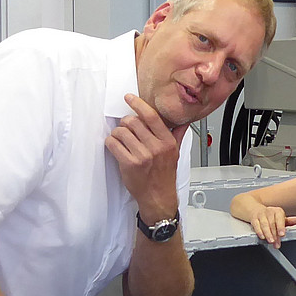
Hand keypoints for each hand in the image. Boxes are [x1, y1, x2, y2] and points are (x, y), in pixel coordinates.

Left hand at [105, 94, 184, 218]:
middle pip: (132, 121)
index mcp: (167, 142)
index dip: (138, 104)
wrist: (158, 196)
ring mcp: (142, 156)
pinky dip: (111, 143)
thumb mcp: (176, 153)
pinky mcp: (129, 164)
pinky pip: (113, 144)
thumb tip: (184, 121)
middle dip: (125, 122)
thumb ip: (178, 134)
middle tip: (125, 127)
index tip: (129, 98)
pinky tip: (115, 146)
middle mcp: (156, 147)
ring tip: (121, 139)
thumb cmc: (165, 175)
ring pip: (120, 132)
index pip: (151, 116)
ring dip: (117, 133)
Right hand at [245, 205, 295, 247]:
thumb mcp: (280, 218)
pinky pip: (256, 225)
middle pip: (272, 224)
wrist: (255, 210)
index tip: (282, 234)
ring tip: (271, 241)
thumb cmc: (270, 216)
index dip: (281, 227)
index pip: (279, 218)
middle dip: (275, 235)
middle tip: (277, 243)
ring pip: (264, 224)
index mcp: (277, 211)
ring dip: (268, 233)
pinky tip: (262, 236)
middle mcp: (269, 211)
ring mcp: (261, 215)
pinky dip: (259, 231)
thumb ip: (289, 221)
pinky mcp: (254, 218)